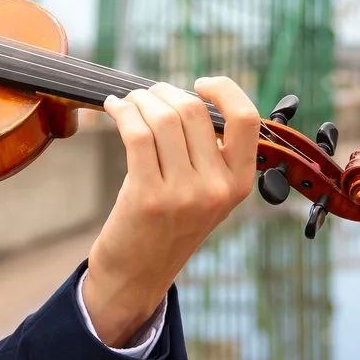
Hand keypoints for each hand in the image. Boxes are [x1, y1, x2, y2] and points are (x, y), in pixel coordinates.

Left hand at [82, 76, 259, 343]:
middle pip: (193, 111)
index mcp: (240, 183)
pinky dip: (123, 112)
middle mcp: (217, 188)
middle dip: (164, 93)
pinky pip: (137, 134)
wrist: (138, 275)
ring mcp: (184, 194)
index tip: (199, 84)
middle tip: (147, 96)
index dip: (223, 90)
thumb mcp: (207, 195)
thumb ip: (210, 153)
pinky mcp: (148, 196)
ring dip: (140, 100)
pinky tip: (114, 108)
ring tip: (128, 102)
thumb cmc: (168, 226)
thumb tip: (187, 96)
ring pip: (163, 118)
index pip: (245, 119)